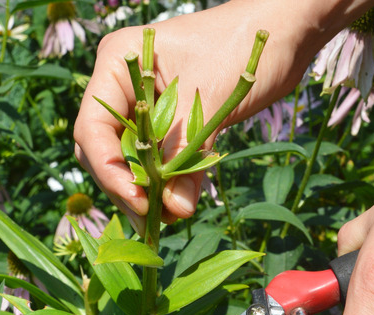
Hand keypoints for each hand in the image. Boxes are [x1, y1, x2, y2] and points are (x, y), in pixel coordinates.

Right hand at [73, 0, 372, 231]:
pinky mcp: (164, 121)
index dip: (110, 170)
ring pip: (127, 158)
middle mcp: (121, 84)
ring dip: (144, 191)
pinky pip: (153, 159)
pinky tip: (177, 205)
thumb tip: (175, 210)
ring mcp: (141, 104)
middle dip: (125, 187)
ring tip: (168, 219)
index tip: (138, 201)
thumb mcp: (210, 100)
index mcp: (118, 62)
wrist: (279, 34)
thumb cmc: (242, 47)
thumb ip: (186, 154)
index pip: (94, 127)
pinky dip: (163, 183)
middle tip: (152, 221)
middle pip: (104, 148)